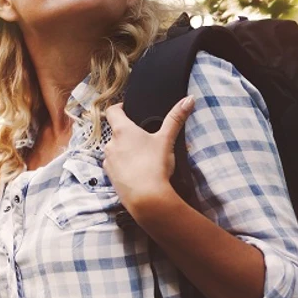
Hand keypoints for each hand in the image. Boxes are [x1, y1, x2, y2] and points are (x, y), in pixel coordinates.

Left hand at [102, 96, 195, 216]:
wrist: (146, 198)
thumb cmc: (155, 166)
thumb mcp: (167, 139)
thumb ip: (176, 118)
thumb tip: (189, 99)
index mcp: (122, 131)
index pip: (112, 111)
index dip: (119, 107)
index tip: (127, 109)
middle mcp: (110, 144)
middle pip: (115, 132)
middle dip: (128, 133)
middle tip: (144, 137)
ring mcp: (108, 161)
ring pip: (115, 150)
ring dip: (125, 150)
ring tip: (143, 156)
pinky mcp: (110, 177)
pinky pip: (115, 166)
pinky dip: (124, 166)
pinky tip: (137, 171)